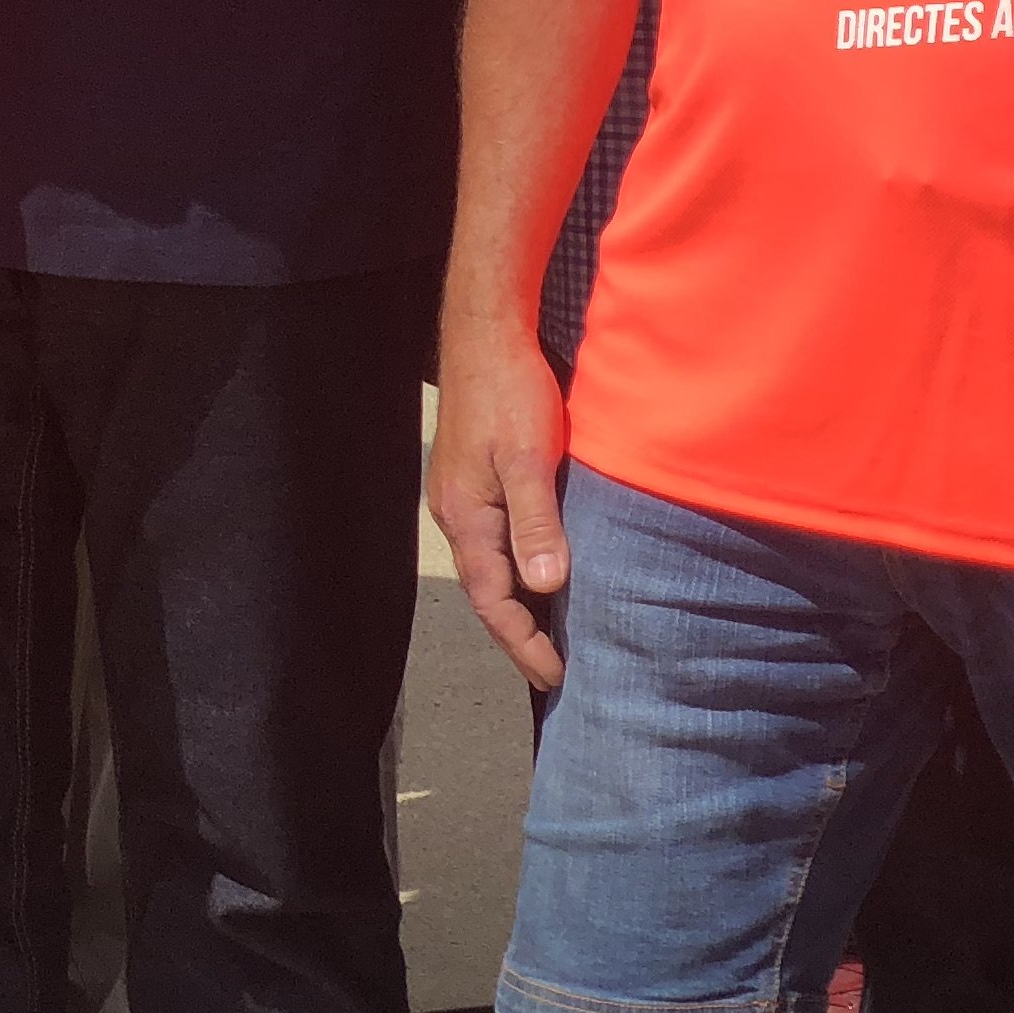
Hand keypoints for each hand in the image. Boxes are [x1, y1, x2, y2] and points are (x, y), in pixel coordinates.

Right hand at [429, 315, 572, 691]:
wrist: (485, 334)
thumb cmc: (508, 391)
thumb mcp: (529, 457)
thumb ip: (536, 521)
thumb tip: (546, 584)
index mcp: (465, 516)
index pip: (492, 600)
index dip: (523, 643)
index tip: (556, 677)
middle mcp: (456, 512)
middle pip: (485, 590)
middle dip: (518, 634)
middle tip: (557, 670)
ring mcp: (461, 495)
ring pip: (489, 565)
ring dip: (517, 603)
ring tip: (553, 633)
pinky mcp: (473, 477)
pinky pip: (494, 540)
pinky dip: (517, 568)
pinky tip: (542, 571)